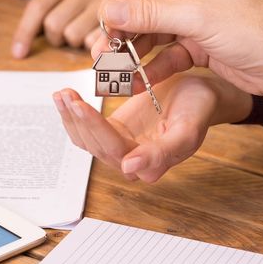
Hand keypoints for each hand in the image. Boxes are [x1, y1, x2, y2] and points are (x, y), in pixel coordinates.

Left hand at [11, 0, 117, 57]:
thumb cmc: (107, 2)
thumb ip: (58, 10)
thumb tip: (24, 46)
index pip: (38, 7)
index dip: (25, 33)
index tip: (19, 54)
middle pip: (54, 27)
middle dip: (59, 38)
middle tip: (74, 36)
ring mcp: (104, 1)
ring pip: (73, 38)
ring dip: (79, 43)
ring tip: (92, 35)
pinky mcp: (121, 19)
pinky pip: (95, 44)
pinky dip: (97, 47)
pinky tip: (106, 40)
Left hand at [53, 74, 251, 182]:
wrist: (200, 94)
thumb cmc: (198, 109)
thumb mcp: (187, 129)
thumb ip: (163, 152)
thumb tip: (129, 169)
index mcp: (151, 165)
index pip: (115, 149)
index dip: (95, 128)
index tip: (80, 106)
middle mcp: (132, 161)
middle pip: (95, 145)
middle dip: (78, 119)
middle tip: (66, 94)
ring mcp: (120, 147)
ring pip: (86, 140)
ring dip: (71, 118)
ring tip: (62, 94)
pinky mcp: (114, 132)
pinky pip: (88, 128)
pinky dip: (74, 114)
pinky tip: (65, 97)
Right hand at [93, 0, 262, 99]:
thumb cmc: (252, 31)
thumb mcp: (195, 18)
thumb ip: (149, 15)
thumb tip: (108, 11)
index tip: (103, 19)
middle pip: (143, 8)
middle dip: (122, 29)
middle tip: (101, 50)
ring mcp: (193, 20)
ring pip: (152, 34)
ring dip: (133, 51)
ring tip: (113, 69)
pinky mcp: (197, 46)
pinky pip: (166, 54)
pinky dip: (152, 67)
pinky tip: (137, 81)